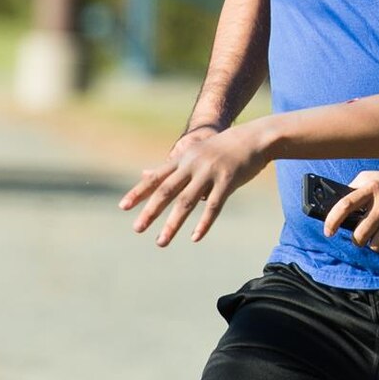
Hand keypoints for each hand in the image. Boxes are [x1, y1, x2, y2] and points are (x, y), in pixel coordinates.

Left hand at [120, 123, 267, 245]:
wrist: (255, 137)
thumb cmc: (223, 147)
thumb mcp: (195, 153)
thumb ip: (171, 167)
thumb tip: (144, 173)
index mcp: (183, 159)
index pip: (156, 178)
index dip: (139, 192)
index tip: (123, 207)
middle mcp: (193, 165)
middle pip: (167, 191)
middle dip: (150, 211)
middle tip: (137, 229)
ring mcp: (210, 173)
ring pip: (186, 202)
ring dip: (172, 224)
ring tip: (161, 241)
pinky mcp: (228, 180)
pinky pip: (214, 206)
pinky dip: (203, 223)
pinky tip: (195, 238)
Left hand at [321, 166, 378, 255]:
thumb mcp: (374, 178)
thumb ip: (354, 190)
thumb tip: (336, 210)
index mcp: (372, 187)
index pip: (346, 205)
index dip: (332, 221)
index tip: (328, 232)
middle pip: (360, 234)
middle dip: (358, 240)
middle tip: (361, 237)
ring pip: (376, 245)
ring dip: (376, 244)